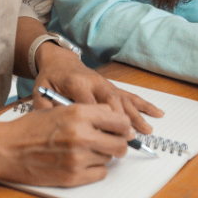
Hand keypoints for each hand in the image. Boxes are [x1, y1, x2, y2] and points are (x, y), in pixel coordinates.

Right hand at [0, 103, 133, 186]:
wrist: (6, 149)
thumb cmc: (32, 127)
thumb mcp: (60, 108)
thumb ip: (89, 112)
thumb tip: (117, 120)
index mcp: (78, 113)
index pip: (119, 119)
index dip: (123, 125)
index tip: (123, 128)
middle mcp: (81, 134)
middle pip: (120, 142)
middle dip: (120, 143)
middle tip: (113, 142)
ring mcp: (77, 157)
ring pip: (110, 158)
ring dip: (103, 154)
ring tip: (87, 150)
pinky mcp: (72, 176)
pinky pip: (100, 173)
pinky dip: (96, 168)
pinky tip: (83, 162)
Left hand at [32, 44, 162, 133]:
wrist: (60, 61)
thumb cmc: (50, 79)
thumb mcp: (40, 91)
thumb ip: (45, 106)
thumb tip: (53, 123)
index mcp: (76, 83)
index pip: (89, 101)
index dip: (97, 117)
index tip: (104, 135)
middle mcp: (95, 82)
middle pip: (111, 100)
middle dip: (120, 118)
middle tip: (128, 136)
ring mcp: (106, 84)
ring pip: (123, 99)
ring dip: (136, 115)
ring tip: (147, 130)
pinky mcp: (112, 87)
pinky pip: (130, 95)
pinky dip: (144, 104)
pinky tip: (157, 112)